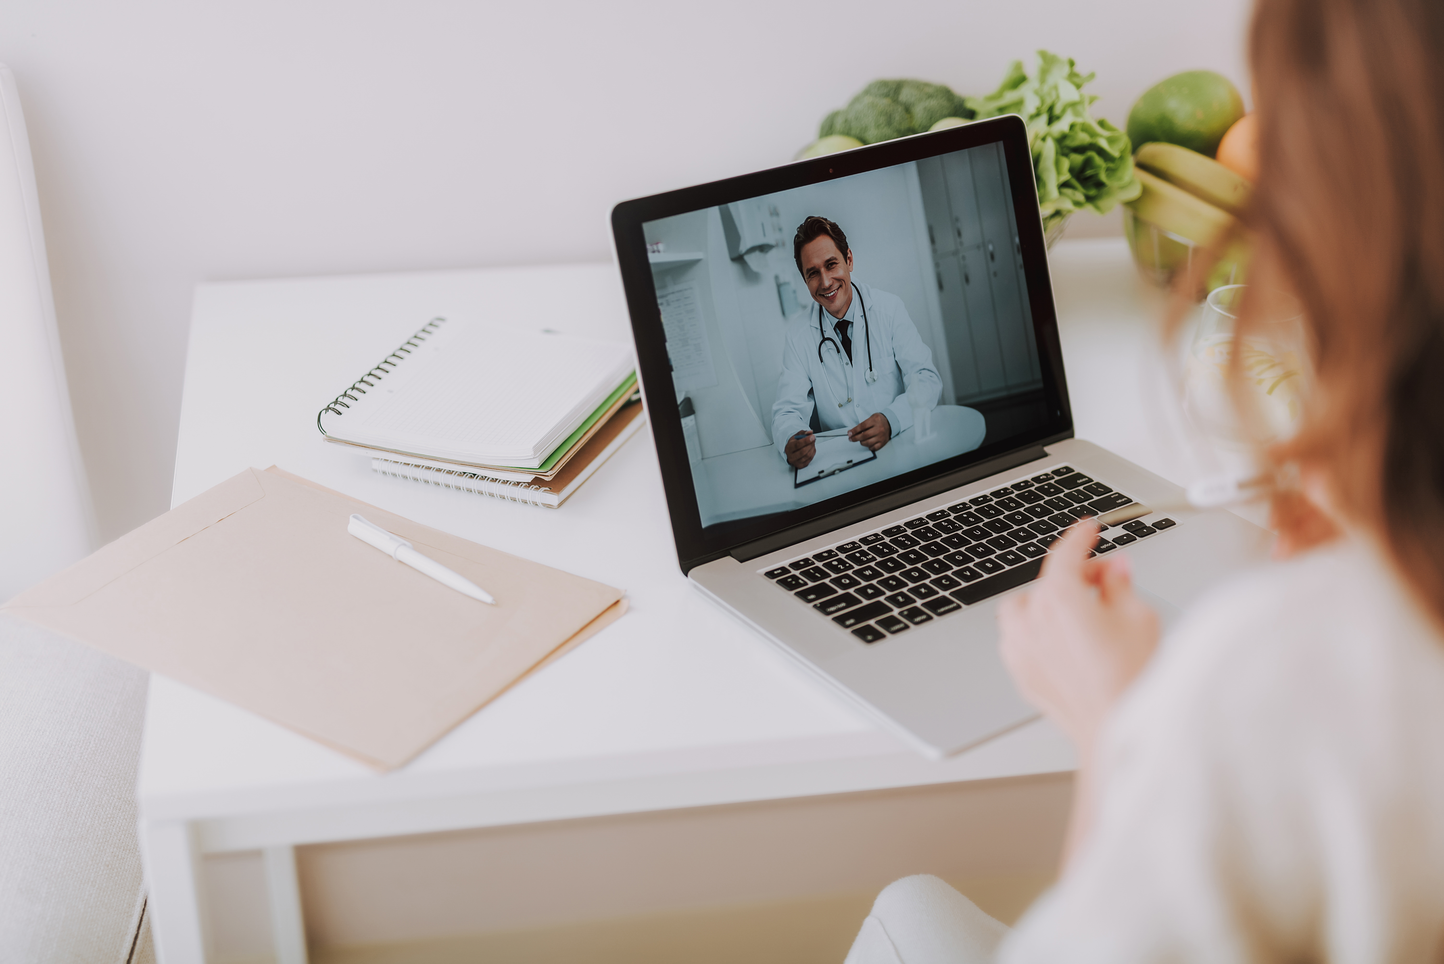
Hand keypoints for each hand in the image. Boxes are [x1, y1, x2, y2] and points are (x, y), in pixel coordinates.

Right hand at [785, 431, 814, 467]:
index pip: (797, 445)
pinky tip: (811, 449)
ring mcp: (796, 462)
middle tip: (813, 439)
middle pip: (803, 451)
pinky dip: (813, 452)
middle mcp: (791, 456)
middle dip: (810, 444)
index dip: (806, 441)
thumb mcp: (797, 436)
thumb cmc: (794, 444)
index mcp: (788, 448)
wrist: (791, 451)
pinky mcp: (801, 465)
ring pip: (808, 455)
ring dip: (812, 448)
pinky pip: (810, 459)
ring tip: (812, 443)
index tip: (812, 437)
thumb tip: (810, 432)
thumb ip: (804, 432)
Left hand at [848, 413, 891, 451]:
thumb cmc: (879, 420)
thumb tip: (852, 432)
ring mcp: (881, 436)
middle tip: (851, 439)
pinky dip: (869, 447)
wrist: (890, 423)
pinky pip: (874, 447)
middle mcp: (879, 429)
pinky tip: (867, 444)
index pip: (862, 426)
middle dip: (855, 438)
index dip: (854, 431)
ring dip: (861, 442)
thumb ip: (863, 424)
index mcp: (875, 420)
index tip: (849, 433)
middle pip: (864, 435)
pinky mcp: (883, 442)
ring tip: (860, 440)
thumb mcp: (871, 418)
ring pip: (868, 442)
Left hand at [997, 520, 1159, 752]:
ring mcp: (1020, 648)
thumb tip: (1114, 570)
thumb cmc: (1131, 679)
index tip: (1088, 530)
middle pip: (1047, 582)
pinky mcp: (1020, 672)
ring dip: (1048, 603)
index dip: (1080, 537)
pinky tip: (1064, 641)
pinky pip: (1020, 639)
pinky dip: (1037, 631)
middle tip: (1104, 581)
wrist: (1117, 730)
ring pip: (1025, 609)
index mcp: (1059, 598)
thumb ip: (1120, 584)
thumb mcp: (1139, 616)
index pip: (1066, 554)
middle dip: (1075, 577)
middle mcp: (1031, 619)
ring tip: (1082, 613)